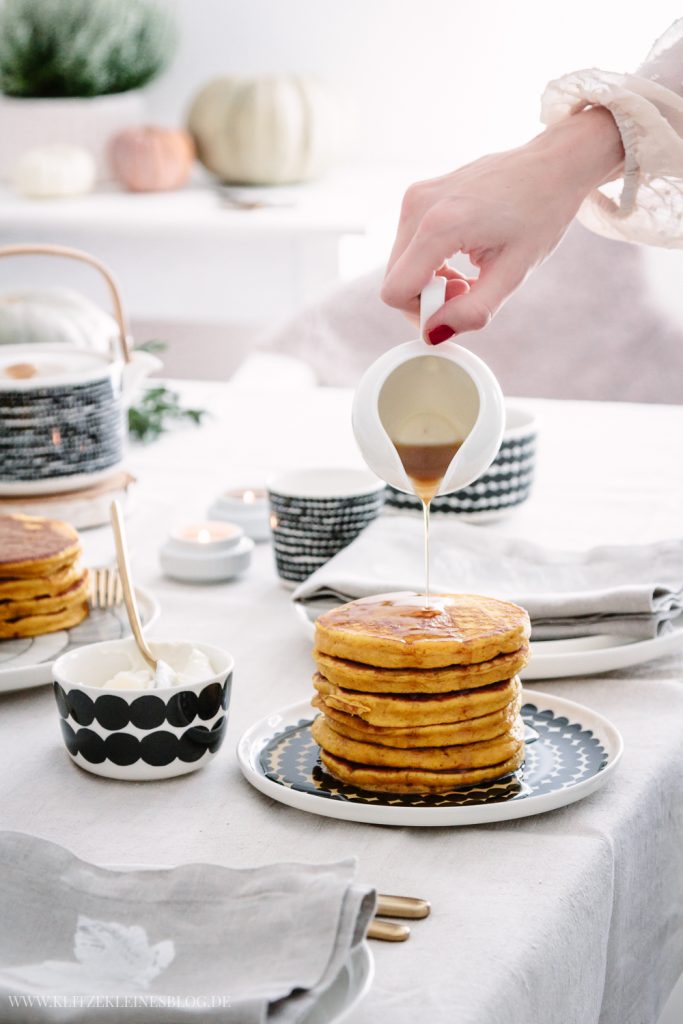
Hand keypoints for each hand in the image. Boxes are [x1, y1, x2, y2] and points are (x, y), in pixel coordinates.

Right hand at [381, 107, 623, 342]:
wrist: (554, 164)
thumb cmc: (541, 213)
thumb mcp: (514, 273)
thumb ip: (472, 311)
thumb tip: (434, 333)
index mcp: (439, 225)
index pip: (395, 291)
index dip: (422, 312)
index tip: (458, 304)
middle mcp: (418, 206)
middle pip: (395, 278)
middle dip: (427, 297)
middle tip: (467, 288)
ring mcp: (416, 196)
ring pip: (400, 264)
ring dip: (430, 280)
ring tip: (469, 273)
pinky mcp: (420, 194)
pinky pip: (409, 245)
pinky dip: (430, 261)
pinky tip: (463, 254)